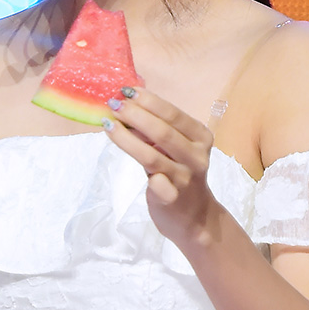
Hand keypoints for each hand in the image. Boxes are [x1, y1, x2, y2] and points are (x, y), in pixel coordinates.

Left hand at [102, 86, 220, 247]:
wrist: (194, 218)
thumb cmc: (180, 175)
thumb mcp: (176, 149)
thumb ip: (158, 131)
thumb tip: (128, 105)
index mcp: (200, 137)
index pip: (173, 114)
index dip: (148, 101)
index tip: (125, 91)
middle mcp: (196, 156)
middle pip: (163, 131)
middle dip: (135, 115)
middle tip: (113, 104)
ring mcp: (185, 178)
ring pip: (152, 154)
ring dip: (126, 137)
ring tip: (108, 124)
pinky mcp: (172, 198)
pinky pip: (156, 183)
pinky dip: (142, 169)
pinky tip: (124, 158)